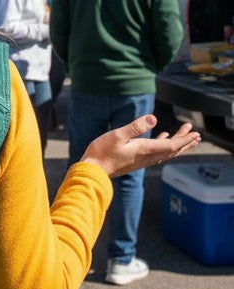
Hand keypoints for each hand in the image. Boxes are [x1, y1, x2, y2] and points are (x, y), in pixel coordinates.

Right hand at [80, 115, 200, 177]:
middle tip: (196, 134)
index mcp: (144, 149)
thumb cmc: (102, 152)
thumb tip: (153, 118)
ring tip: (185, 138)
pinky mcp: (135, 160)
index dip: (184, 139)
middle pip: (171, 150)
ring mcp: (140, 159)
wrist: (92, 170)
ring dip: (176, 145)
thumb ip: (135, 127)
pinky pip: (155, 153)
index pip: (171, 145)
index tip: (195, 134)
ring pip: (165, 152)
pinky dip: (163, 145)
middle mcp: (146, 156)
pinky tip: (161, 137)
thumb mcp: (117, 135)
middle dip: (184, 142)